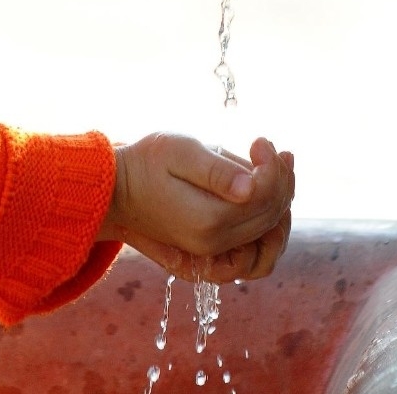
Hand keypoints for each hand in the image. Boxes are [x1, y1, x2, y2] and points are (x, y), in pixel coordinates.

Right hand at [97, 134, 293, 283]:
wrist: (115, 192)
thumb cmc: (146, 164)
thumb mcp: (180, 154)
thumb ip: (217, 171)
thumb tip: (251, 188)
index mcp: (209, 220)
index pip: (265, 197)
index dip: (273, 166)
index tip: (259, 140)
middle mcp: (214, 245)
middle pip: (271, 217)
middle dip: (281, 179)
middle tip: (268, 148)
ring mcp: (212, 254)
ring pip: (268, 239)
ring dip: (280, 206)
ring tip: (277, 172)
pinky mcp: (210, 254)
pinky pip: (254, 256)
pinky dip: (267, 230)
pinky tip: (263, 201)